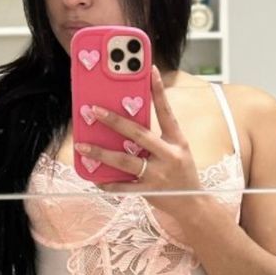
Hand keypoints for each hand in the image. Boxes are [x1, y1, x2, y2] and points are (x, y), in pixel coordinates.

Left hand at [74, 66, 202, 217]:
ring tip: (82, 147)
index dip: (159, 91)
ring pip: (124, 161)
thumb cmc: (182, 173)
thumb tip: (127, 124)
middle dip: (114, 121)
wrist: (193, 203)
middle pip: (138, 134)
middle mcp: (168, 155)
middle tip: (94, 111)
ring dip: (101, 153)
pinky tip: (94, 178)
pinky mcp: (148, 191)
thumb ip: (158, 138)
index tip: (150, 71)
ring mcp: (158, 174)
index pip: (167, 112)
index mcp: (177, 141)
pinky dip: (107, 183)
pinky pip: (123, 187)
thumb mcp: (177, 150)